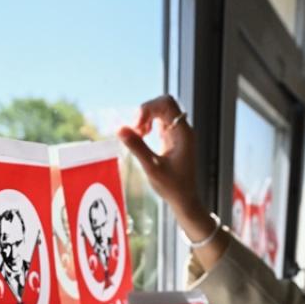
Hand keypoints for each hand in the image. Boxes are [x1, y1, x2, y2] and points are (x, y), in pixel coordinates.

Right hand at [119, 95, 209, 227]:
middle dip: (145, 111)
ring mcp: (178, 132)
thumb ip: (137, 147)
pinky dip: (147, 125)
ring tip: (138, 135)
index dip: (148, 108)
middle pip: (163, 103)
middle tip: (136, 130)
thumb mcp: (152, 168)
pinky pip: (159, 121)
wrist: (185, 200)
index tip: (137, 126)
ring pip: (160, 111)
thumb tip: (119, 129)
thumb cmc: (173, 187)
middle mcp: (182, 129)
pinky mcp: (172, 138)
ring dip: (145, 118)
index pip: (166, 103)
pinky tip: (142, 137)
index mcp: (183, 133)